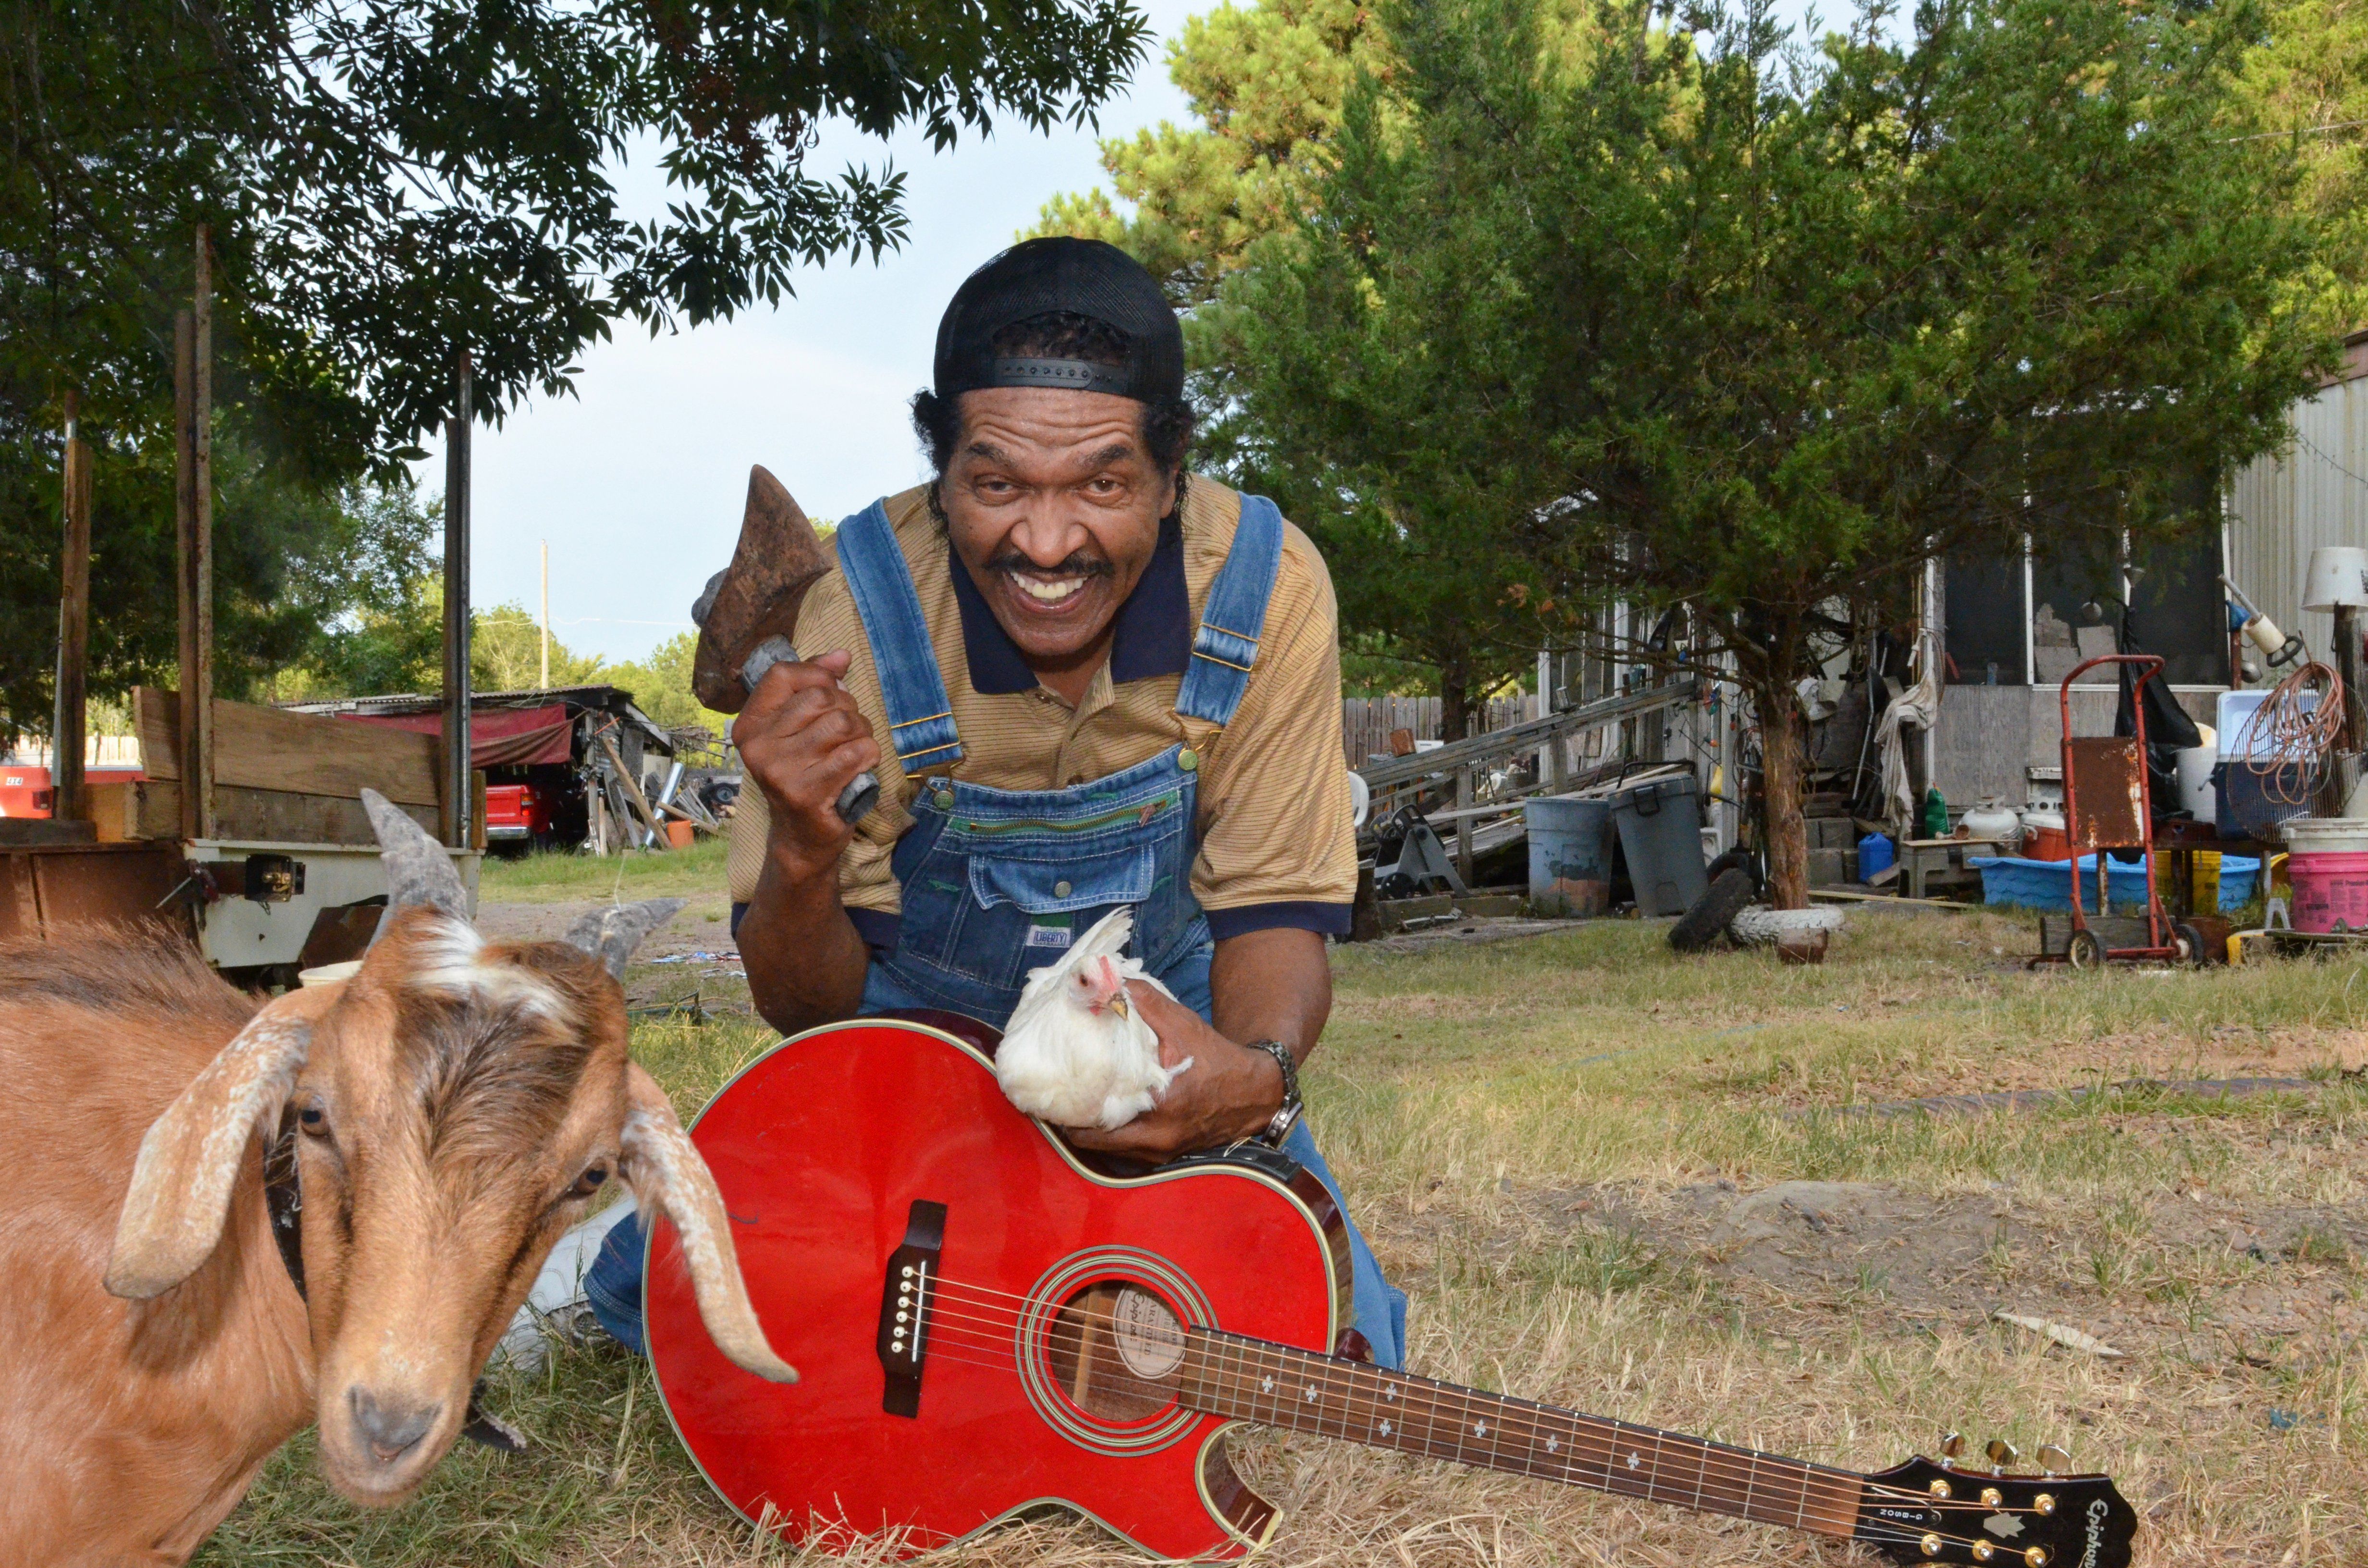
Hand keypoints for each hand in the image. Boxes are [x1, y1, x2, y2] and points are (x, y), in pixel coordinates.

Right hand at [734, 649, 881, 885]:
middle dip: (847, 708)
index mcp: (750, 726)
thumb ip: (814, 686)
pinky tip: (859, 768)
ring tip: (853, 750)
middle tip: (847, 731)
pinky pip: (855, 753)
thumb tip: (841, 655)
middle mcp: (758, 747)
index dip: (818, 674)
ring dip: (861, 733)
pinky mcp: (806, 794)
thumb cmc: (806, 774)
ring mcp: (779, 772)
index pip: (782, 674)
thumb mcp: (800, 729)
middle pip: (821, 697)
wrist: (802, 837)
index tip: (833, 687)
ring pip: (843, 722)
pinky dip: (868, 756)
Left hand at [1061, 982, 1286, 1161]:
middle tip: (1053, 1101)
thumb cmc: (1217, 1058)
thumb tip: (1107, 982)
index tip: (1045, 1094)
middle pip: (1093, 1143)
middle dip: (1071, 1124)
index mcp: (1158, 1108)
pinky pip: (1126, 1150)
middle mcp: (1155, 1139)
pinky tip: (1100, 1114)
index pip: (1094, 1124)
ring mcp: (1160, 1152)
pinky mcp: (1165, 1155)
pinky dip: (1110, 1135)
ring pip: (1109, 1150)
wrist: (1254, 1092)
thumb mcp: (1183, 1025)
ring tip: (1069, 1107)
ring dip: (1089, 1131)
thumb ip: (1146, 1002)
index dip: (1064, 1111)